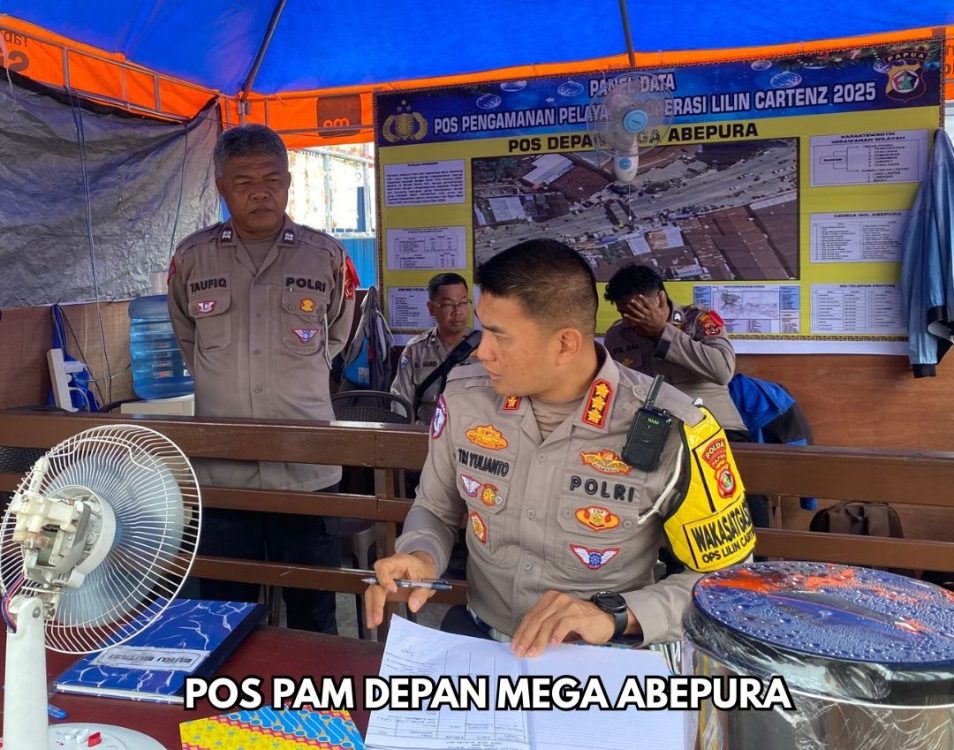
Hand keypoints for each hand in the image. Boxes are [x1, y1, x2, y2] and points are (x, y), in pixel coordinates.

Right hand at [364, 551, 436, 629]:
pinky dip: (373, 609)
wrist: (422, 566)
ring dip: (371, 608)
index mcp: (399, 562)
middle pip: (376, 583)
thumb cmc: (424, 571)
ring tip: (372, 623)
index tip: (392, 591)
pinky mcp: (383, 587)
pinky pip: (374, 597)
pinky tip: (373, 621)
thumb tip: (413, 606)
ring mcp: (383, 578)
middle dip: (376, 601)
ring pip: (372, 591)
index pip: (384, 566)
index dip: (384, 578)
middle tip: (378, 618)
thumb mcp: (429, 581)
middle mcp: (388, 569)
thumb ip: (421, 593)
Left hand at [510, 591, 628, 656]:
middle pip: (536, 619)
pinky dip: (557, 634)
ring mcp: (568, 605)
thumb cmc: (579, 624)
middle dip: (526, 637)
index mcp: (549, 600)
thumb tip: (526, 644)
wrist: (605, 620)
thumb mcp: (558, 624)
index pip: (530, 616)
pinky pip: (565, 624)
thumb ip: (544, 629)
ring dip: (539, 639)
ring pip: (548, 623)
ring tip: (533, 652)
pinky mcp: (579, 614)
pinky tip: (553, 645)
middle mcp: (557, 599)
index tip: (514, 646)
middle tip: (520, 652)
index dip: (521, 631)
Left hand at [623, 293, 668, 337]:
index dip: (643, 299)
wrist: (660, 329)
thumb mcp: (663, 309)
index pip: (648, 304)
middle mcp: (648, 315)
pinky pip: (634, 320)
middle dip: (636, 304)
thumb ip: (662, 300)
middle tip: (631, 300)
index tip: (639, 295)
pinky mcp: (641, 323)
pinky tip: (625, 315)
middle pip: (641, 309)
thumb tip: (662, 291)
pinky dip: (629, 318)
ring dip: (632, 310)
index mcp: (653, 310)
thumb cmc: (661, 317)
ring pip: (637, 314)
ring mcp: (644, 319)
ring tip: (627, 306)